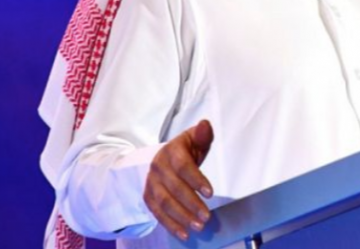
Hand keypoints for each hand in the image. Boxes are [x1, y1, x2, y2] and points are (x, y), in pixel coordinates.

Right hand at [144, 119, 214, 241]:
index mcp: (171, 151)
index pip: (183, 166)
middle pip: (174, 188)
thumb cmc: (186, 149)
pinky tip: (183, 234)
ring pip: (164, 203)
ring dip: (181, 217)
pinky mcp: (148, 197)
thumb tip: (205, 125)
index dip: (196, 180)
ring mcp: (151, 184)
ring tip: (198, 227)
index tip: (210, 193)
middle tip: (207, 217)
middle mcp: (157, 167)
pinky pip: (157, 213)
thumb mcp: (196, 139)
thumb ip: (203, 135)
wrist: (166, 157)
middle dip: (191, 204)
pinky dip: (170, 225)